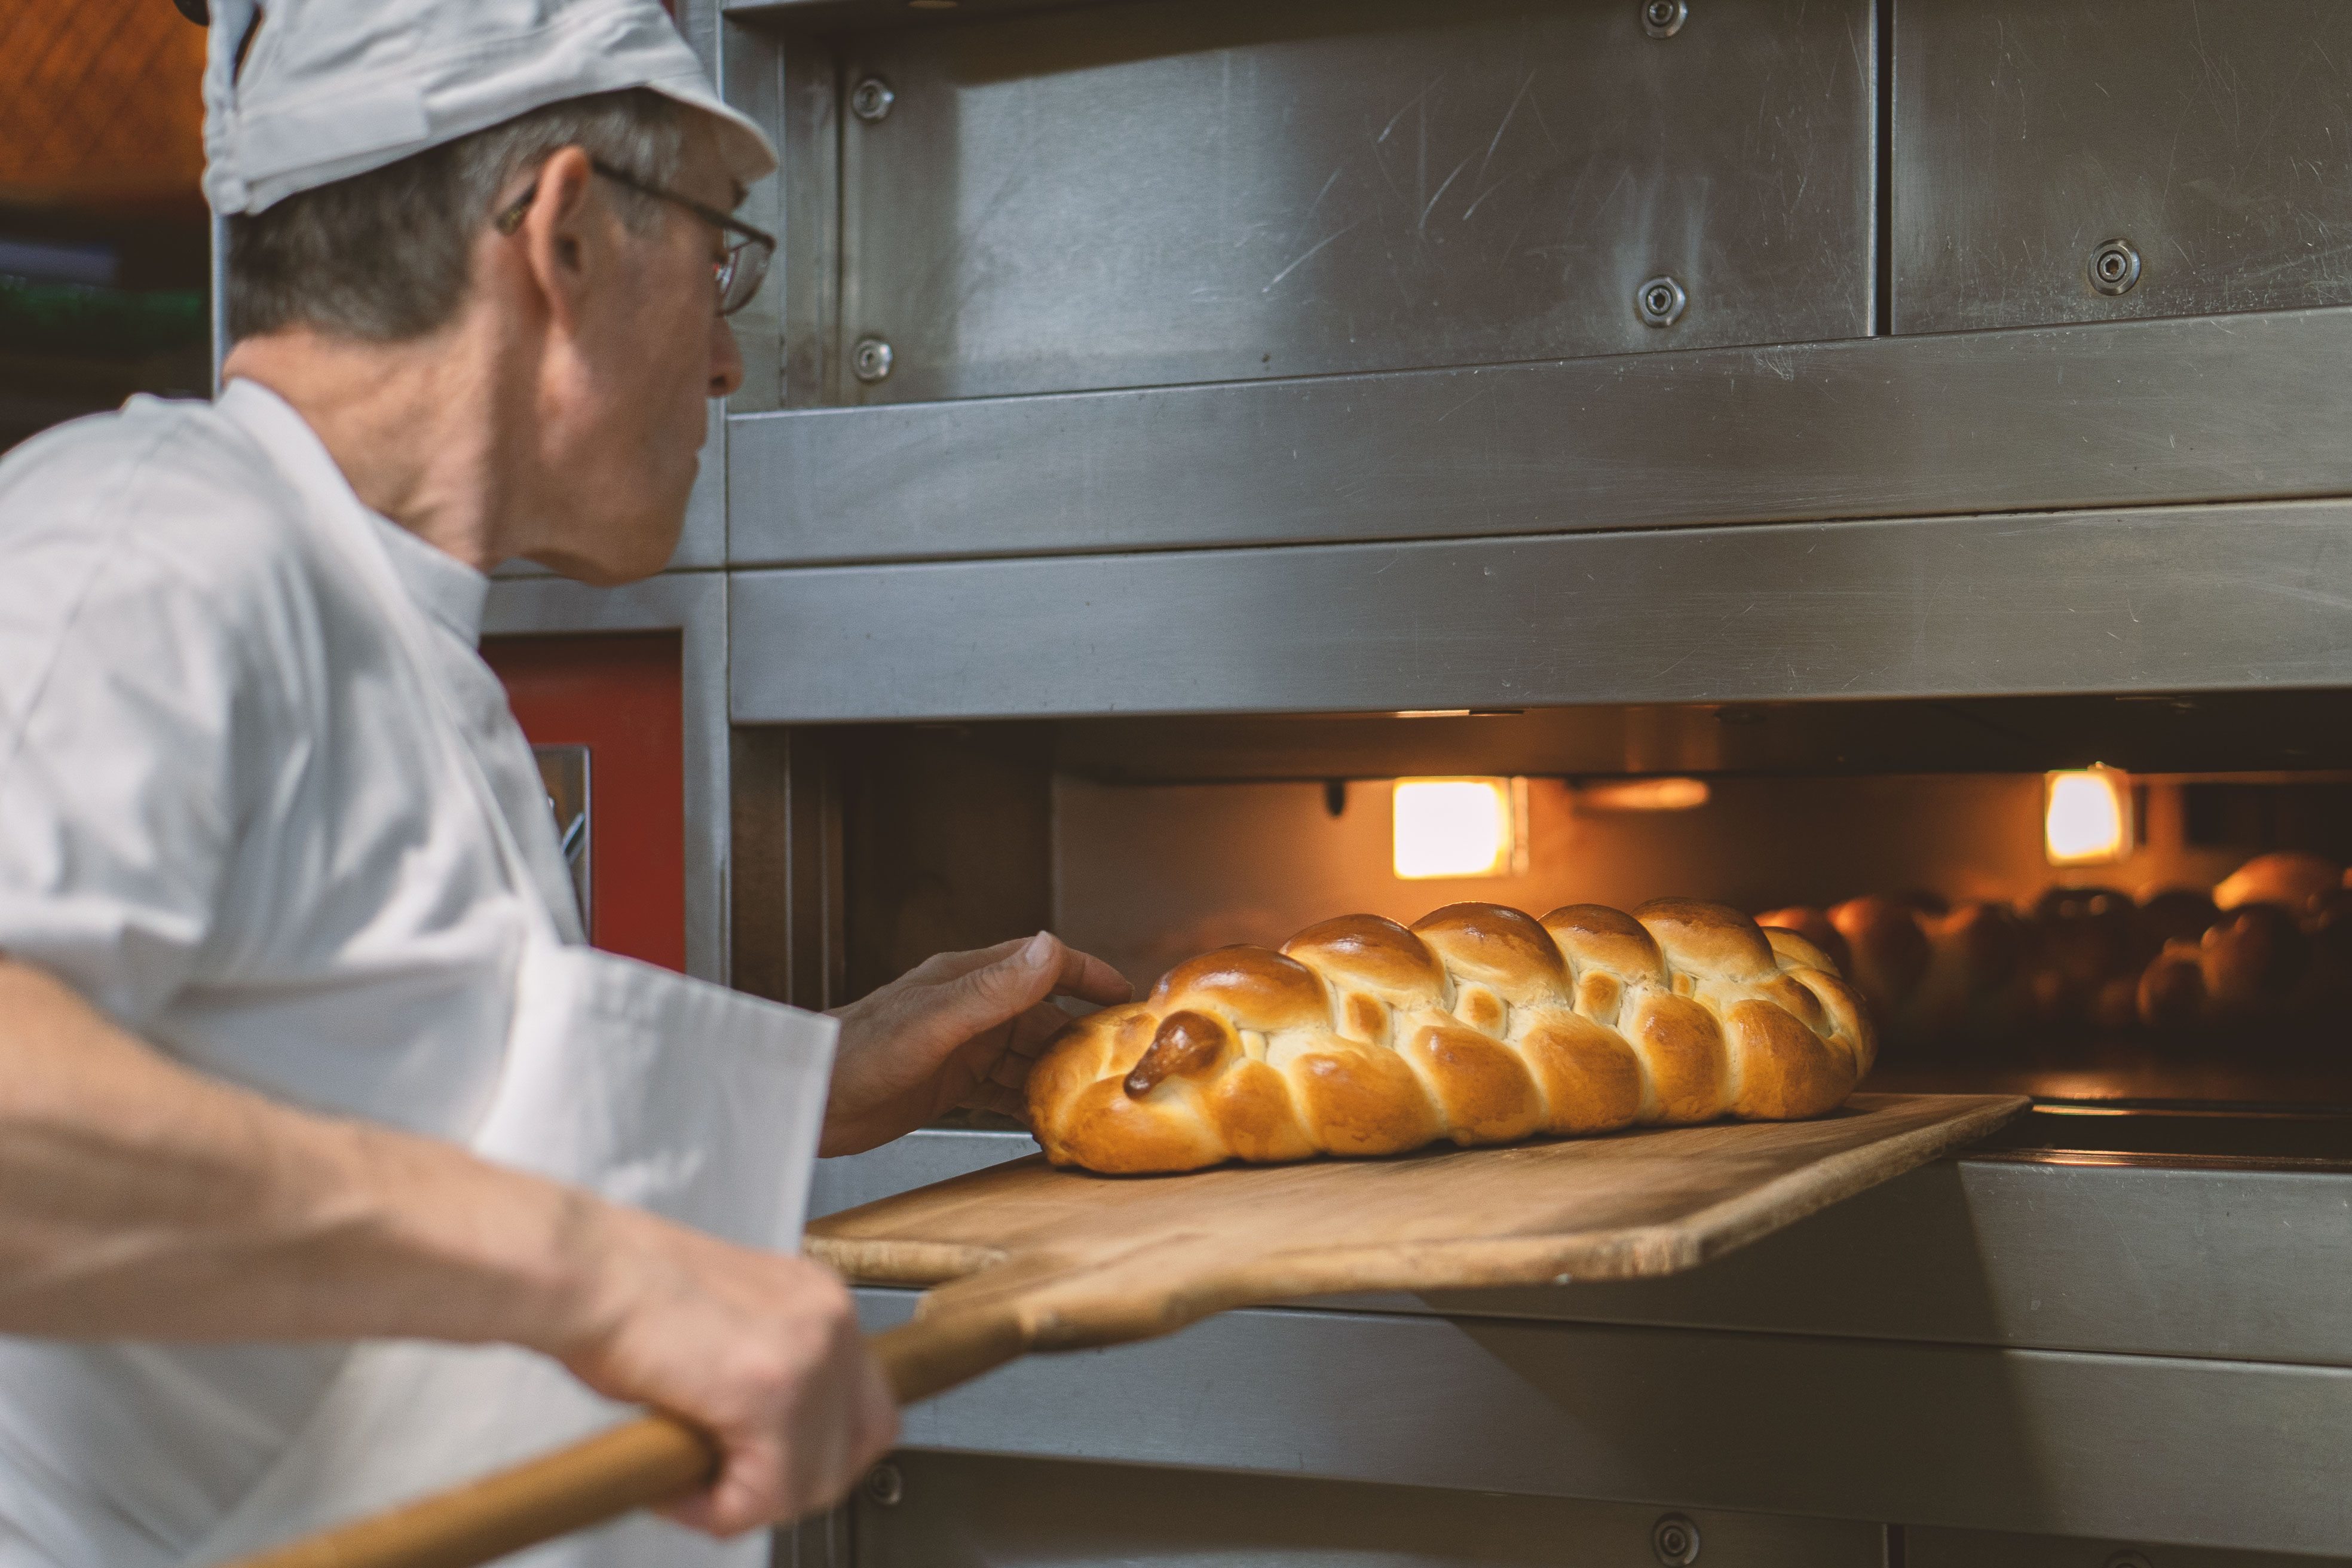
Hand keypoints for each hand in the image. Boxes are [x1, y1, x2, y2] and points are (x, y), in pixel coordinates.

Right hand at [555, 1205, 898, 1534]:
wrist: (586, 1272)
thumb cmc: (626, 1297)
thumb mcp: (726, 1329)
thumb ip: (766, 1375)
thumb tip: (773, 1449)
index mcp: (821, 1301)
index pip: (864, 1407)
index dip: (815, 1453)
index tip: (761, 1467)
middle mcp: (832, 1318)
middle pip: (860, 1445)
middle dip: (795, 1483)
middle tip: (729, 1487)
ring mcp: (811, 1353)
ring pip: (815, 1481)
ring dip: (751, 1500)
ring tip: (689, 1481)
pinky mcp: (772, 1391)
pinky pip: (765, 1493)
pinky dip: (717, 1508)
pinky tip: (673, 1485)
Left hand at [821, 932, 1131, 1156]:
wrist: (805, 1099)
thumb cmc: (856, 1055)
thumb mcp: (934, 1021)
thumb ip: (994, 988)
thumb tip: (1051, 948)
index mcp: (968, 978)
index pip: (1042, 964)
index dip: (1088, 976)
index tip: (1129, 999)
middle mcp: (969, 1009)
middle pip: (1042, 1018)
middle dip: (1083, 1039)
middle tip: (1123, 1065)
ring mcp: (961, 1046)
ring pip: (1027, 1056)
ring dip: (1059, 1076)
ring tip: (1095, 1101)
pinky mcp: (949, 1083)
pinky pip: (1004, 1089)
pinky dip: (1029, 1103)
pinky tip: (1050, 1122)